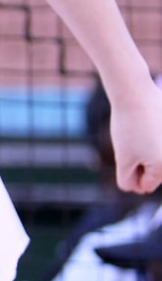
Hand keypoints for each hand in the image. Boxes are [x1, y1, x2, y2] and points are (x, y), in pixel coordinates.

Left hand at [110, 76, 161, 193]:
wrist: (134, 91)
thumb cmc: (128, 125)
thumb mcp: (122, 158)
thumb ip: (128, 180)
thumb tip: (139, 188)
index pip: (145, 185)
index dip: (130, 170)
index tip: (129, 150)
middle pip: (154, 172)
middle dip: (140, 161)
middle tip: (134, 138)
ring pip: (156, 156)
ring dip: (146, 149)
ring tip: (140, 130)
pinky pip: (159, 141)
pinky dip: (152, 136)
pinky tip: (145, 123)